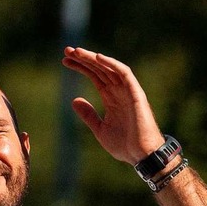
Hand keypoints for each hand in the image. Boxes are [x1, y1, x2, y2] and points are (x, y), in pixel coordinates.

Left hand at [62, 47, 163, 164]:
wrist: (141, 155)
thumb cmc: (124, 145)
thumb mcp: (100, 129)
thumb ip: (88, 114)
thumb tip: (74, 100)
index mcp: (111, 98)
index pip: (94, 76)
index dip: (81, 67)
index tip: (65, 61)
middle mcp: (119, 91)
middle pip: (100, 69)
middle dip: (84, 59)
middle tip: (67, 50)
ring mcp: (128, 91)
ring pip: (109, 68)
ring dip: (93, 58)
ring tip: (77, 52)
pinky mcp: (136, 94)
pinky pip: (124, 74)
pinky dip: (112, 64)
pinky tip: (98, 57)